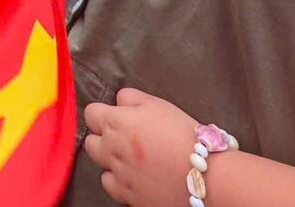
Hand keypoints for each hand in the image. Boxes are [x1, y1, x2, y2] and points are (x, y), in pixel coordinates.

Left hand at [82, 89, 197, 206]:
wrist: (203, 174)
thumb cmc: (184, 136)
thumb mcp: (158, 104)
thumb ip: (131, 98)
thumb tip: (119, 100)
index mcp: (115, 123)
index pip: (91, 113)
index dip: (103, 113)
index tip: (114, 116)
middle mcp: (110, 150)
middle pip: (91, 142)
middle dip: (103, 138)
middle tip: (124, 138)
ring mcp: (118, 175)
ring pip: (101, 166)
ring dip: (112, 162)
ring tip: (134, 160)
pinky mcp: (127, 195)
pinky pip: (112, 187)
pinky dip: (120, 182)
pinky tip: (136, 176)